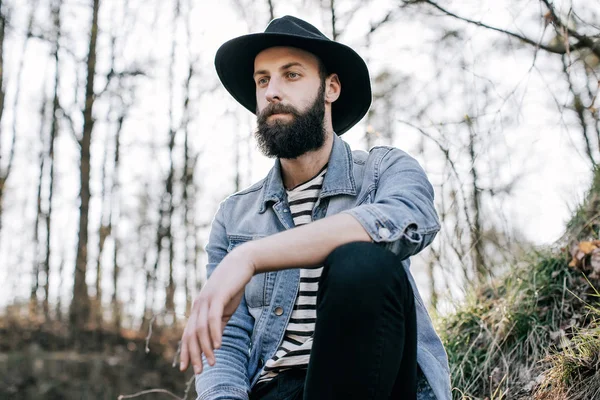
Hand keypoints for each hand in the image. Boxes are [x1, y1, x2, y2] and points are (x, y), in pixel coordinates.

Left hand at [179, 247, 254, 373]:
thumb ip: (219, 324)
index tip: (185, 368)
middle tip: (198, 371)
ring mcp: (206, 300)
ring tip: (212, 363)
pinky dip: (215, 333)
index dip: (185, 351)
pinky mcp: (217, 296)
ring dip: (206, 348)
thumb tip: (215, 342)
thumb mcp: (225, 308)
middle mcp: (198, 305)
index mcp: (199, 309)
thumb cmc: (233, 286)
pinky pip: (213, 319)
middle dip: (193, 355)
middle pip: (191, 334)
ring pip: (201, 329)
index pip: (188, 334)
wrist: (241, 263)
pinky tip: (219, 345)